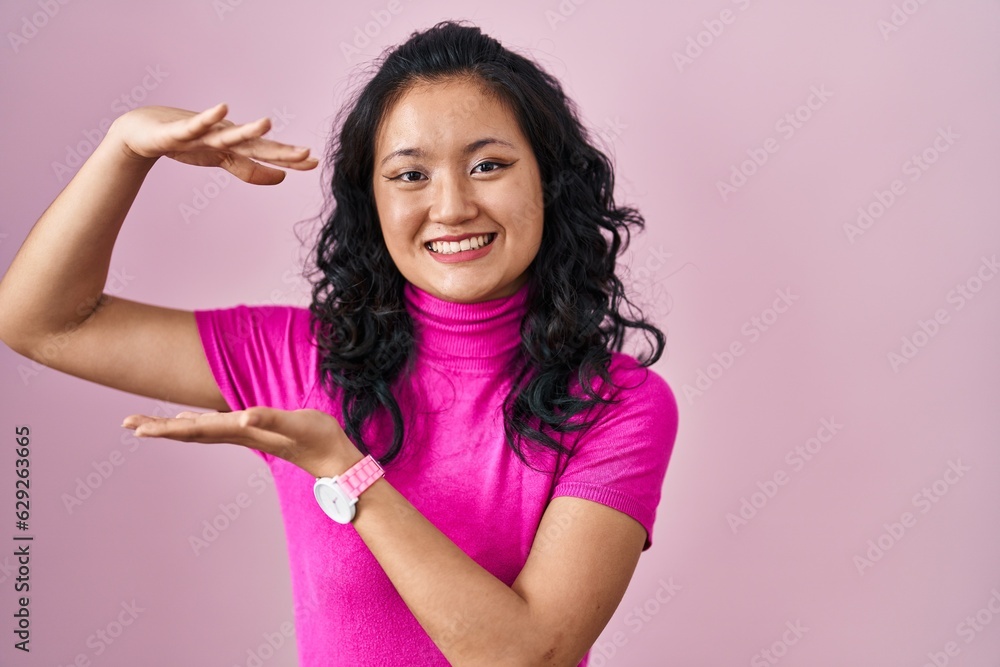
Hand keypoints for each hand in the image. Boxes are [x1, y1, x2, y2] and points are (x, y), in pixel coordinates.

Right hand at [107, 103, 318, 184]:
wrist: (143, 133)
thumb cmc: (186, 143)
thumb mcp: (222, 160)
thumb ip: (250, 169)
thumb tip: (282, 178)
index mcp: (235, 144)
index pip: (268, 153)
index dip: (290, 158)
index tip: (316, 162)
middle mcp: (223, 136)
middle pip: (256, 145)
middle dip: (280, 150)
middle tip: (307, 152)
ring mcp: (203, 133)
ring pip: (229, 133)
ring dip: (248, 129)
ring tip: (268, 122)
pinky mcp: (180, 131)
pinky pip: (197, 125)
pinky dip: (209, 117)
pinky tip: (223, 108)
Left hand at [121, 407, 363, 477]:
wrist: (333, 459)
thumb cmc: (317, 439)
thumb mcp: (297, 424)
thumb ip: (270, 420)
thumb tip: (243, 418)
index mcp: (242, 431)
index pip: (196, 429)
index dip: (166, 427)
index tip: (137, 428)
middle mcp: (238, 434)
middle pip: (190, 432)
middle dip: (158, 427)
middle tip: (126, 423)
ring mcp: (244, 435)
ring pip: (199, 430)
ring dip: (172, 427)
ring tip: (146, 423)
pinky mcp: (254, 432)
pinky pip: (215, 427)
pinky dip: (195, 423)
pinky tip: (189, 419)